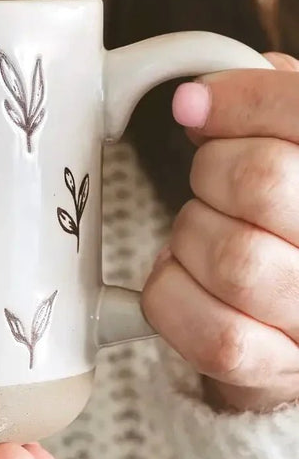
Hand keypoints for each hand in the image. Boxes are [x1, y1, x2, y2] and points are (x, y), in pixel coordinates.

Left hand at [143, 52, 298, 411]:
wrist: (296, 318)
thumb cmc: (292, 219)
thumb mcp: (296, 150)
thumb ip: (278, 104)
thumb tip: (209, 88)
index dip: (239, 99)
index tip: (193, 105)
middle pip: (262, 180)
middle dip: (212, 168)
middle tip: (210, 180)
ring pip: (234, 258)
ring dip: (191, 233)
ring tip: (203, 234)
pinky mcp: (281, 370)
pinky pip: (213, 334)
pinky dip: (172, 293)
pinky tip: (183, 276)